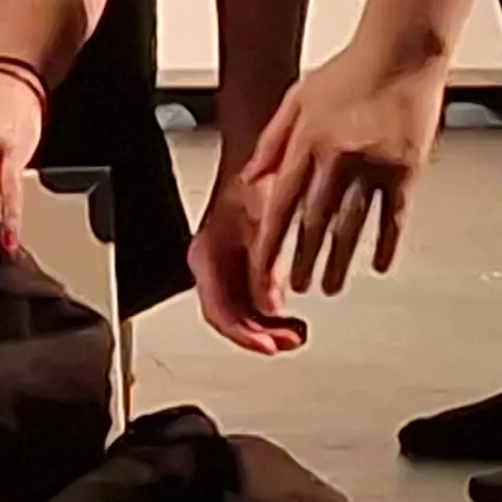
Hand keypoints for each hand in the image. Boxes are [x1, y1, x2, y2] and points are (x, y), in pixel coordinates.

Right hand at [187, 163, 304, 355]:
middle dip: (259, 336)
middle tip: (289, 343)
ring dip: (267, 328)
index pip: (219, 310)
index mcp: (205, 256)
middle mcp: (210, 266)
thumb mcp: (262, 220)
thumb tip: (271, 305)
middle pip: (229, 318)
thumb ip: (264, 264)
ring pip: (241, 313)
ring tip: (296, 335)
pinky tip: (291, 318)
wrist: (258, 156)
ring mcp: (225, 269)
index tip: (270, 345)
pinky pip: (251, 301)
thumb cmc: (255, 179)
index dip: (245, 333)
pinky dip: (271, 314)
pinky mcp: (241, 267)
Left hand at [241, 44, 451, 299]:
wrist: (401, 52)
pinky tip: (380, 264)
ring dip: (340, 261)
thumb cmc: (351, 70)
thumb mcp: (298, 97)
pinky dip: (386, 244)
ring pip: (352, 225)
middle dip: (304, 260)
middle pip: (315, 221)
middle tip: (298, 287)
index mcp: (307, 140)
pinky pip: (394, 216)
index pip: (281, 203)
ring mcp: (373, 164)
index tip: (263, 268)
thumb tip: (251, 177)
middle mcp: (337, 156)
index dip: (271, 241)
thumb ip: (272, 140)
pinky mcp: (406, 167)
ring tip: (332, 286)